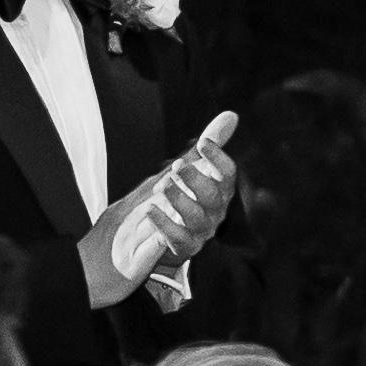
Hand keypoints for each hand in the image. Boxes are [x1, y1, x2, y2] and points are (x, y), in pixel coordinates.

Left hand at [79, 110, 238, 306]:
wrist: (134, 244)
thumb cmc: (164, 201)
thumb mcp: (180, 170)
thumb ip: (207, 146)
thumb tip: (231, 115)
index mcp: (215, 192)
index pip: (227, 174)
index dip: (218, 158)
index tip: (202, 144)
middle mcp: (212, 213)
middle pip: (215, 196)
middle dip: (197, 180)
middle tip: (178, 166)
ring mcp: (198, 233)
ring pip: (199, 217)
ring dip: (180, 199)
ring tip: (162, 186)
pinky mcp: (180, 250)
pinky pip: (179, 239)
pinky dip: (164, 224)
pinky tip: (149, 211)